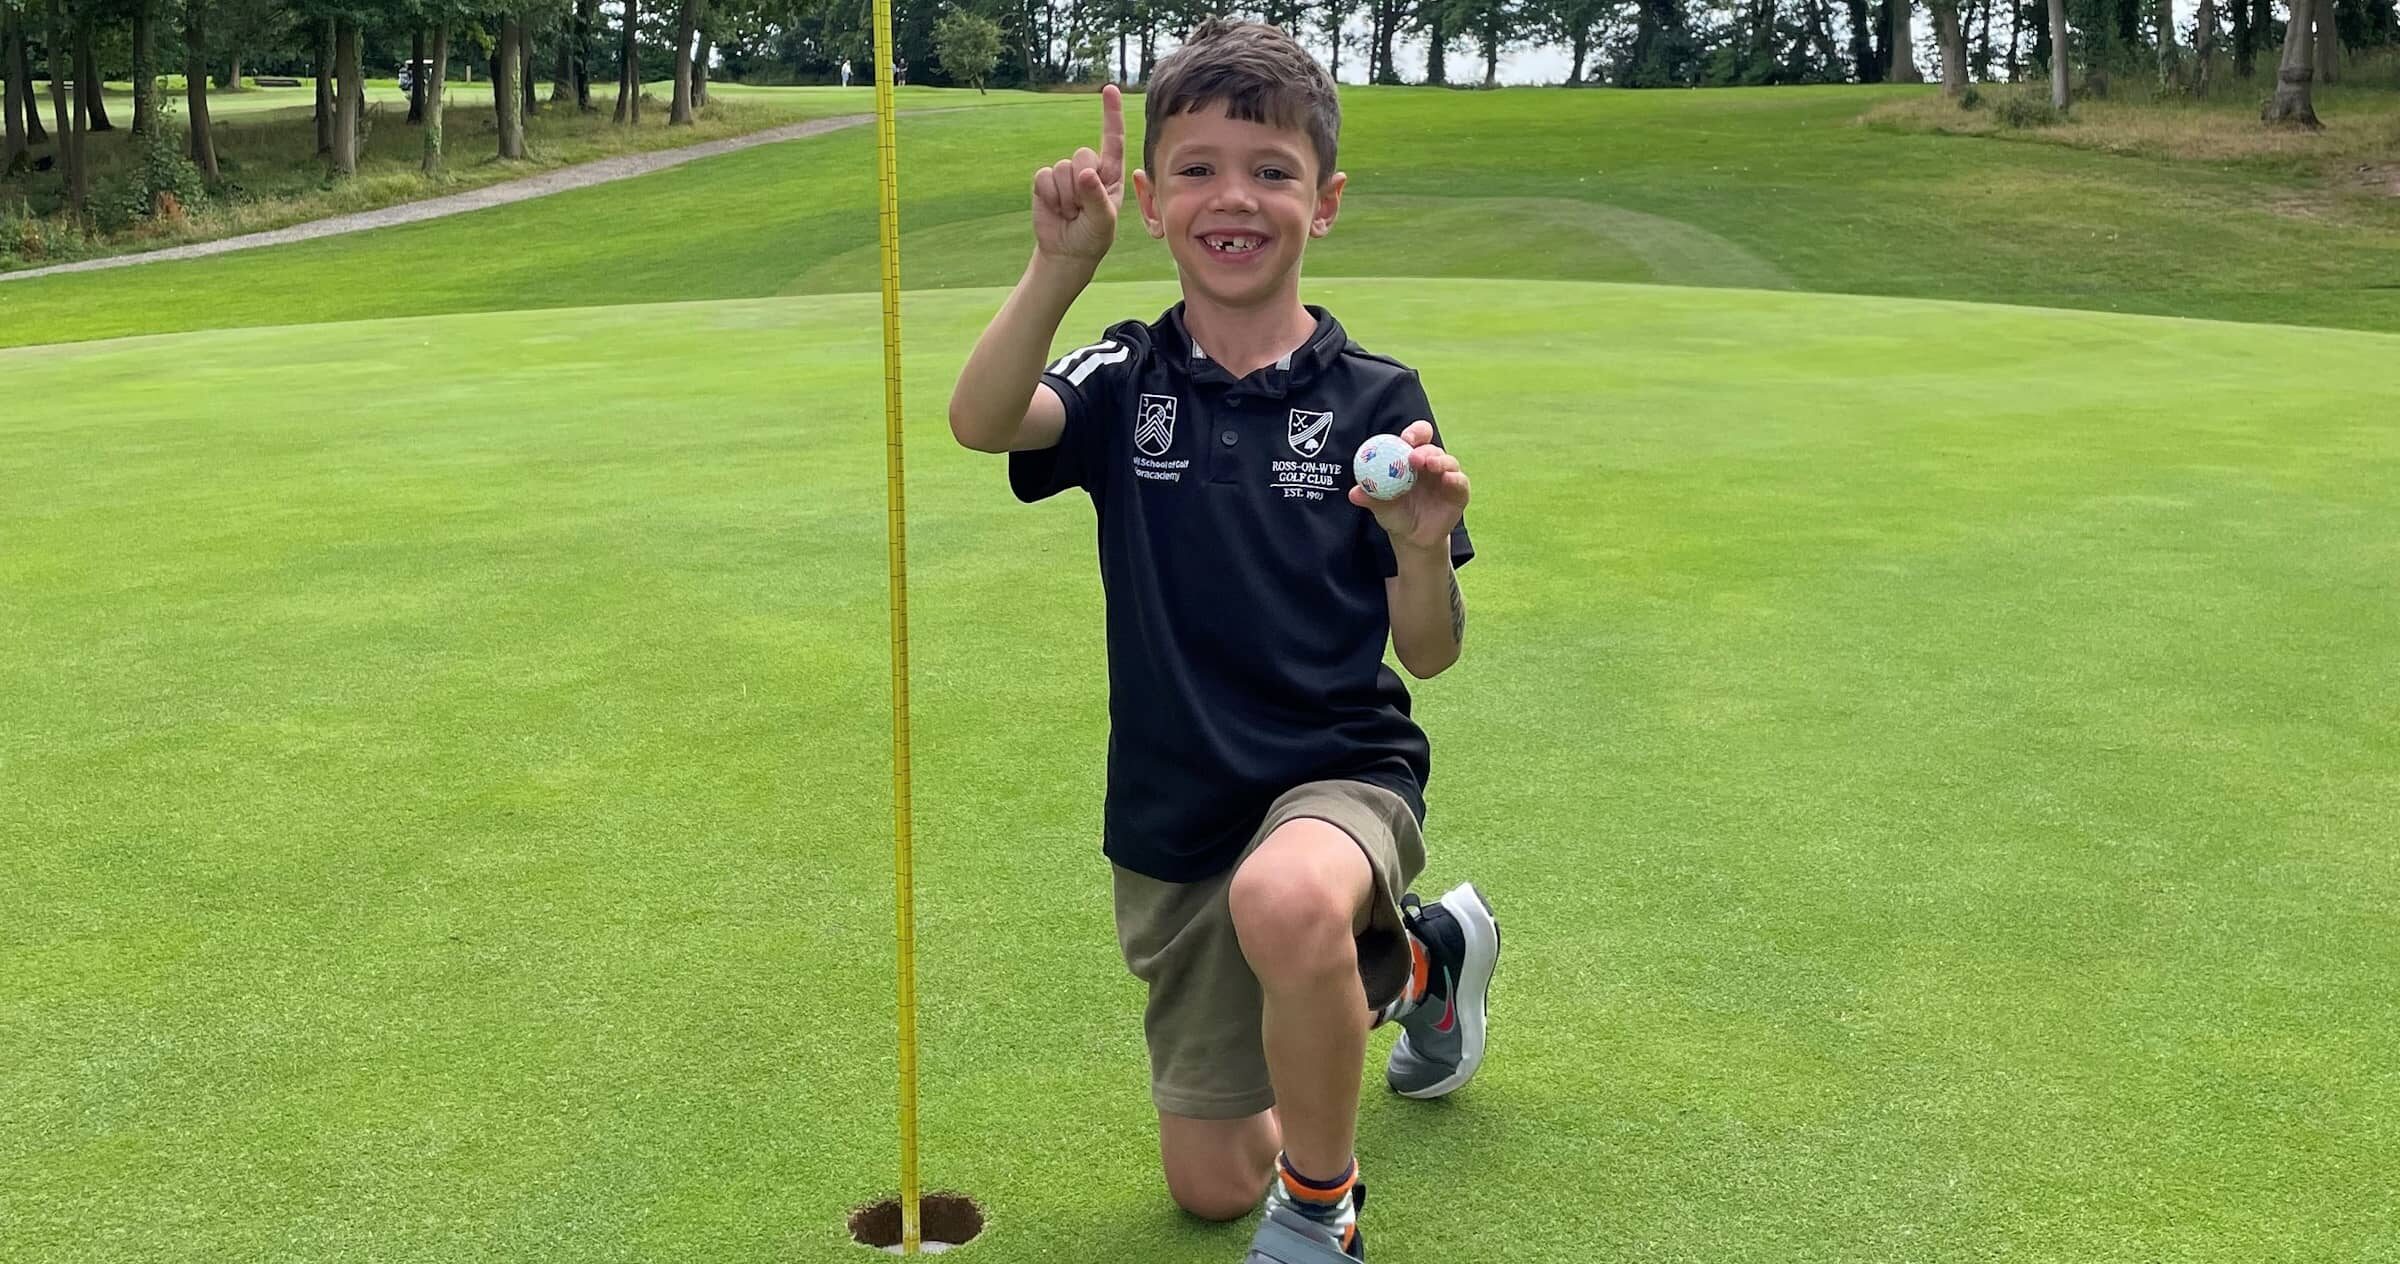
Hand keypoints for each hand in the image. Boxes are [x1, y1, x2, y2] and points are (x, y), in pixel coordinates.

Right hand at [1032, 84, 1125, 265]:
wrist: (1067, 252)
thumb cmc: (1093, 236)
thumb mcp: (1103, 221)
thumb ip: (1096, 196)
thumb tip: (1084, 172)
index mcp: (1110, 174)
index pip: (1113, 139)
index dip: (1111, 114)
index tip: (1110, 89)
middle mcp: (1089, 168)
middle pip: (1083, 155)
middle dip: (1081, 184)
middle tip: (1082, 209)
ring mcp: (1066, 174)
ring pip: (1062, 168)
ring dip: (1065, 197)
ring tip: (1070, 212)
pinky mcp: (1045, 181)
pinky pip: (1044, 177)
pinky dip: (1049, 197)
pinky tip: (1055, 209)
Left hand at [1350, 420, 1470, 553]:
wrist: (1412, 538)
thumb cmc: (1394, 514)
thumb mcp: (1380, 506)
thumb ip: (1369, 497)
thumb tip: (1354, 493)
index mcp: (1412, 459)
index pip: (1416, 438)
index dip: (1414, 433)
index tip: (1405, 438)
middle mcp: (1431, 464)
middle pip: (1432, 448)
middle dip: (1423, 449)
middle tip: (1413, 455)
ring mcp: (1447, 477)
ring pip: (1448, 462)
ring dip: (1439, 461)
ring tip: (1429, 464)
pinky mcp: (1459, 493)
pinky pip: (1460, 482)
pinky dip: (1455, 479)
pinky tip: (1448, 479)